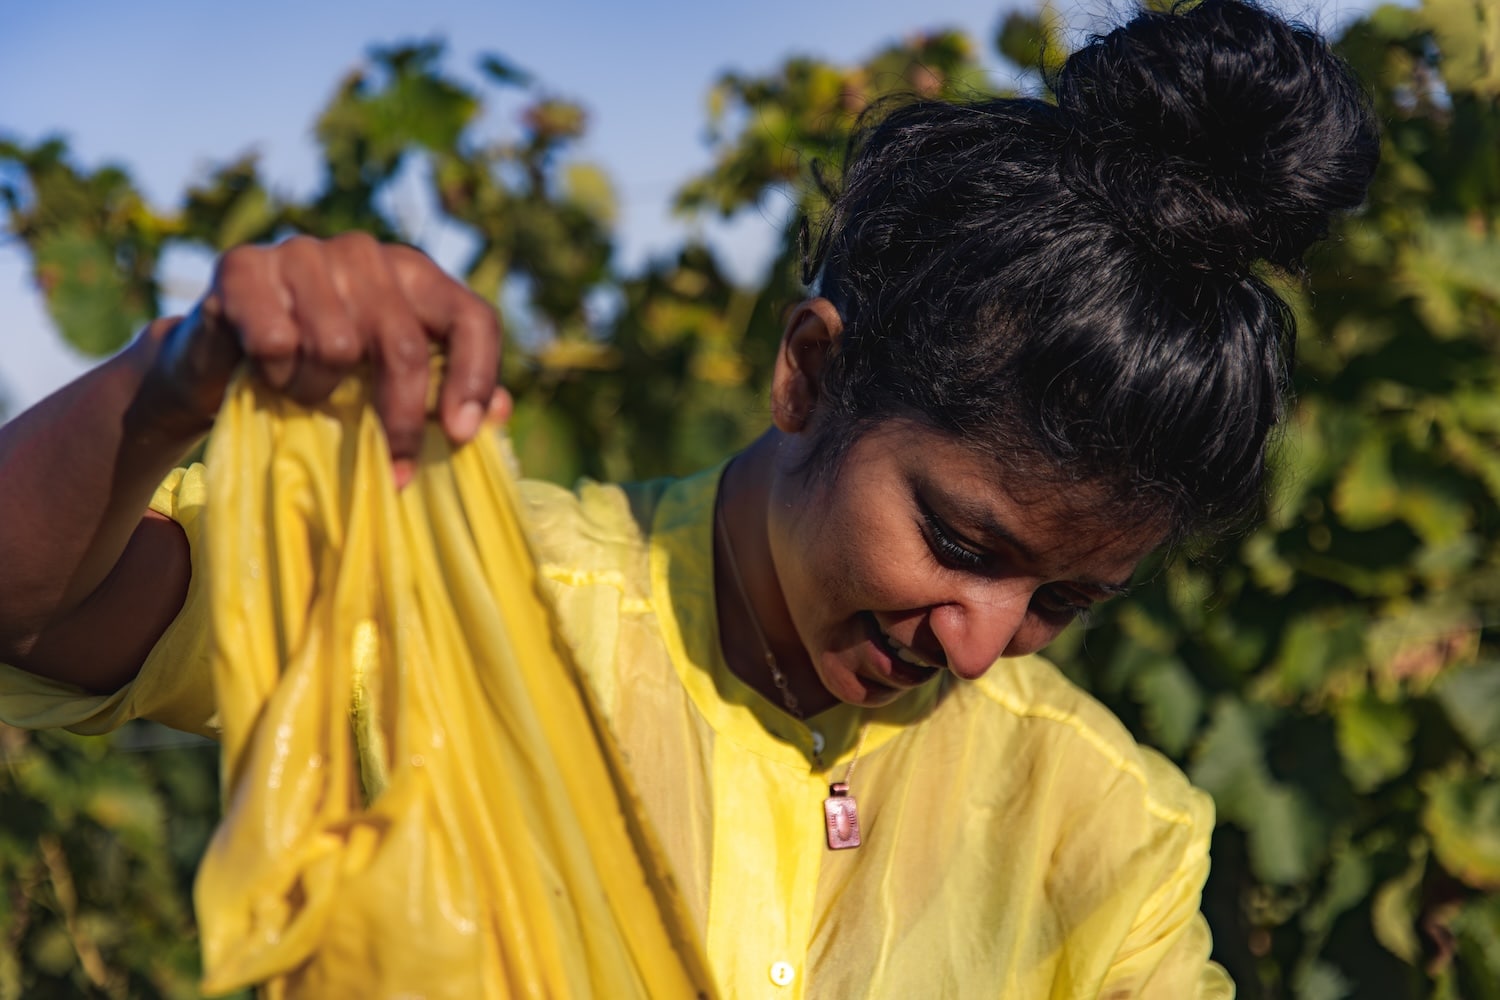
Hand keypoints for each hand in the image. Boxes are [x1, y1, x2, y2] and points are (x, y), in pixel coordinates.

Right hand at [142, 233, 503, 485]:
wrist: (217, 368)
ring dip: (320, 393)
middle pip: (403, 343)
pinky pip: (278, 342)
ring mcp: (304, 252)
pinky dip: (275, 375)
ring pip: (337, 345)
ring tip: (307, 395)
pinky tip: (267, 373)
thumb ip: (446, 395)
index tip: (460, 435)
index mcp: (415, 275)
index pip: (471, 317)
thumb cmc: (319, 381)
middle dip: (399, 419)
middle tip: (393, 470)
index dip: (475, 378)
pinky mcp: (243, 266)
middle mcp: (365, 253)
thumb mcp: (387, 390)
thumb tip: (500, 413)